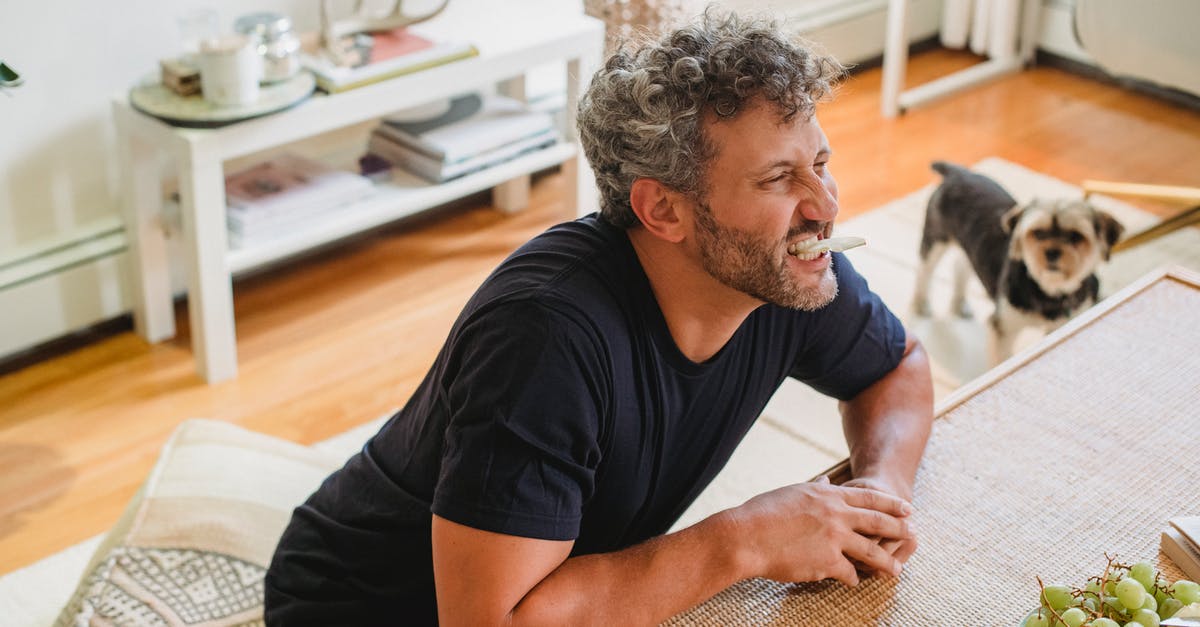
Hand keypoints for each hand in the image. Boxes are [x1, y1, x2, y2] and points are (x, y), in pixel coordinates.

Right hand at [726, 475, 914, 586]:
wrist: (746, 535)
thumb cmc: (762, 513)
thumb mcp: (792, 492)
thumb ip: (814, 488)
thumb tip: (826, 479)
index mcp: (827, 494)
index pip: (868, 497)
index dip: (890, 504)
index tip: (906, 508)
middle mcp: (836, 514)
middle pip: (878, 522)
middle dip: (899, 529)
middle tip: (914, 534)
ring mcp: (834, 538)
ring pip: (872, 552)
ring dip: (887, 563)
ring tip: (897, 571)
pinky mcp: (828, 562)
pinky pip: (850, 573)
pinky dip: (853, 578)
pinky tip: (854, 582)